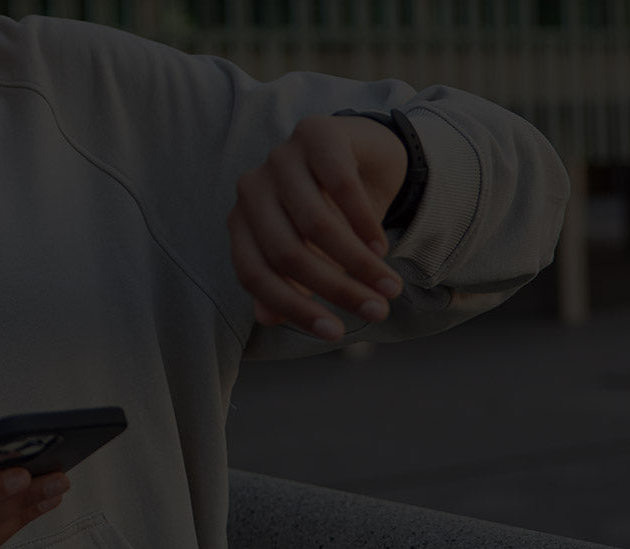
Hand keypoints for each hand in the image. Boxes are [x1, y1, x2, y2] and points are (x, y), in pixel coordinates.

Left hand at [228, 114, 409, 339]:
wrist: (362, 156)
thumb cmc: (330, 213)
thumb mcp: (309, 254)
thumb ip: (286, 284)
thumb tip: (267, 319)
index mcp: (241, 222)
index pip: (254, 274)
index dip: (293, 308)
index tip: (333, 333)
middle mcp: (251, 188)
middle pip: (286, 252)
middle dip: (336, 289)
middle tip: (377, 311)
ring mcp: (280, 157)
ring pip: (315, 224)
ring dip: (358, 261)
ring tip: (388, 285)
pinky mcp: (315, 133)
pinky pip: (340, 186)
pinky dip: (364, 222)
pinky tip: (382, 246)